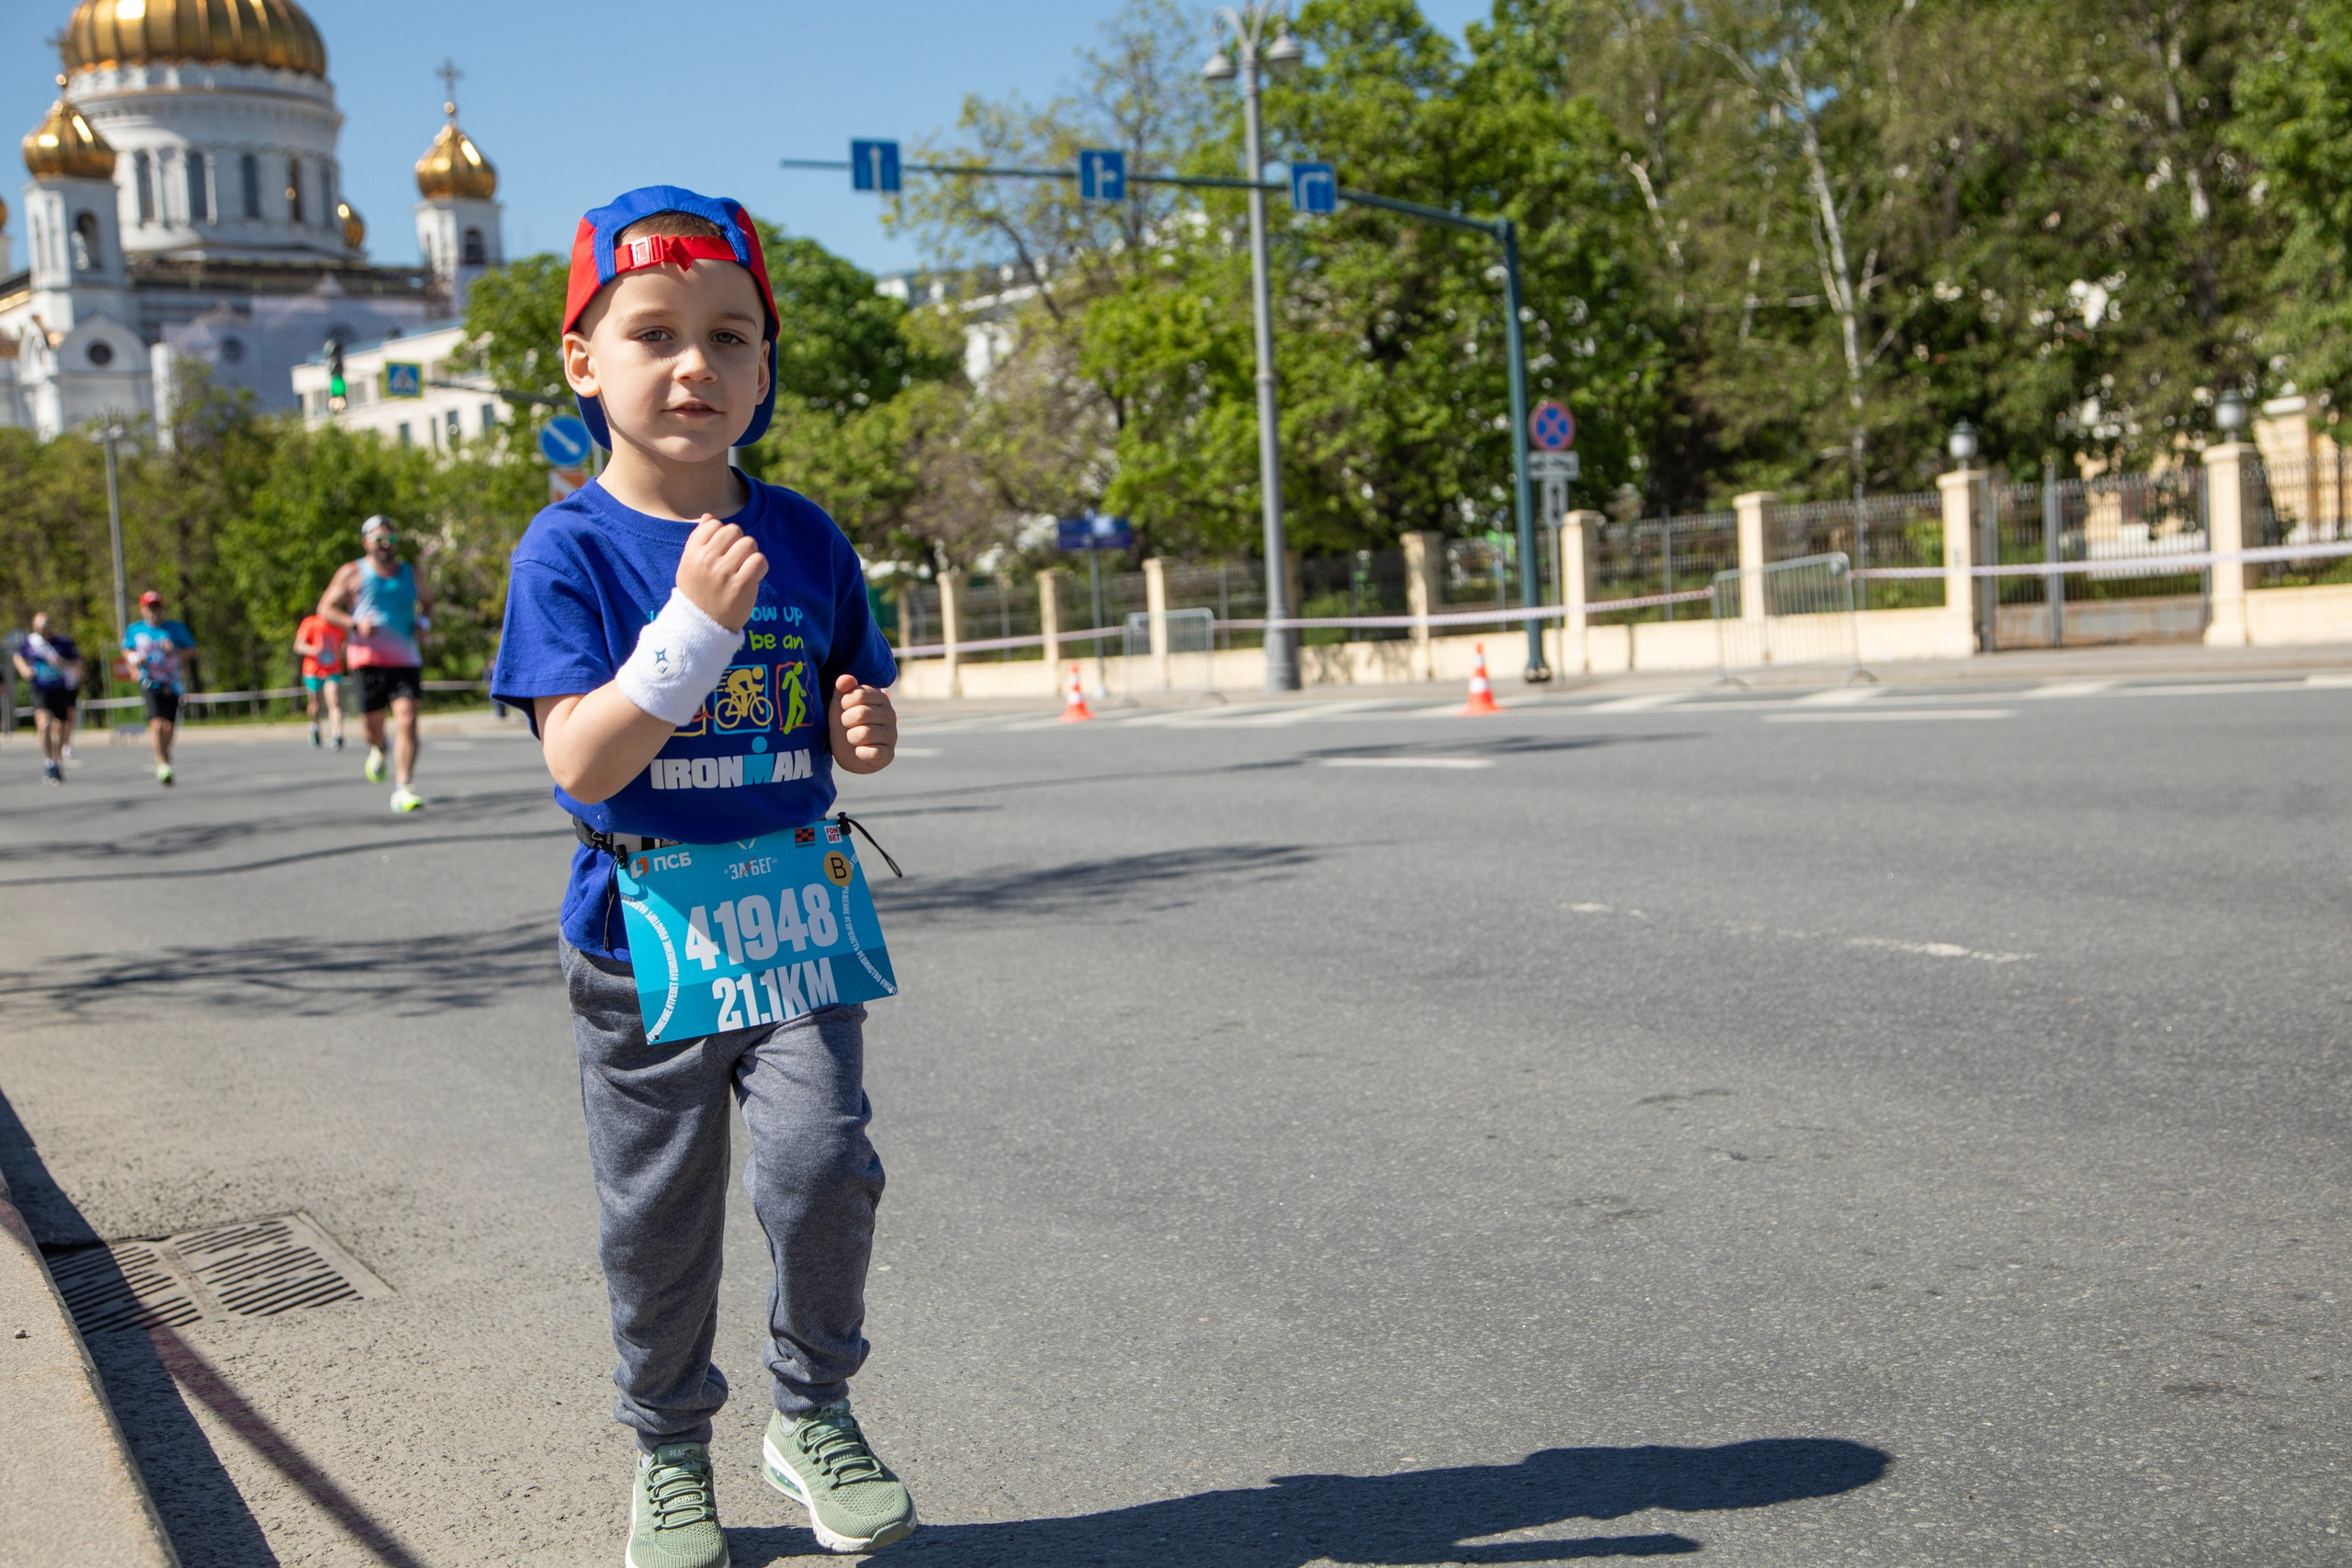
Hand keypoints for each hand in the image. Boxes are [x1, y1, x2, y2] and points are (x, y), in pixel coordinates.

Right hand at [676, 515, 766, 631]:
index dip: (722, 535)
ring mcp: (723, 572)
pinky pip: (759, 560)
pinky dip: (760, 566)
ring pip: (748, 543)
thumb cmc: (698, 592)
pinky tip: (753, 575)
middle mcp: (706, 560)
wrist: (702, 625)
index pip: (713, 524)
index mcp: (692, 553)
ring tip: (744, 567)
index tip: (722, 550)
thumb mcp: (689, 565)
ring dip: (751, 553)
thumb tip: (708, 517)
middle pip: (733, 530)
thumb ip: (698, 540)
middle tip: (737, 559)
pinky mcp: (740, 585)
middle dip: (738, 542)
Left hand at [830, 674, 896, 773]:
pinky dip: (861, 752)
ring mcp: (891, 735)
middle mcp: (890, 715)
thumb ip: (843, 689)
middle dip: (846, 721)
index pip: (860, 694)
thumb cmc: (846, 722)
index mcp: (880, 698)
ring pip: (865, 733)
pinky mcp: (888, 755)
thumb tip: (845, 678)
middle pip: (862, 713)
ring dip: (851, 737)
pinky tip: (860, 751)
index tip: (845, 708)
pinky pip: (873, 753)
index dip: (845, 702)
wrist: (847, 751)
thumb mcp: (840, 704)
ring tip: (853, 737)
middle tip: (847, 724)